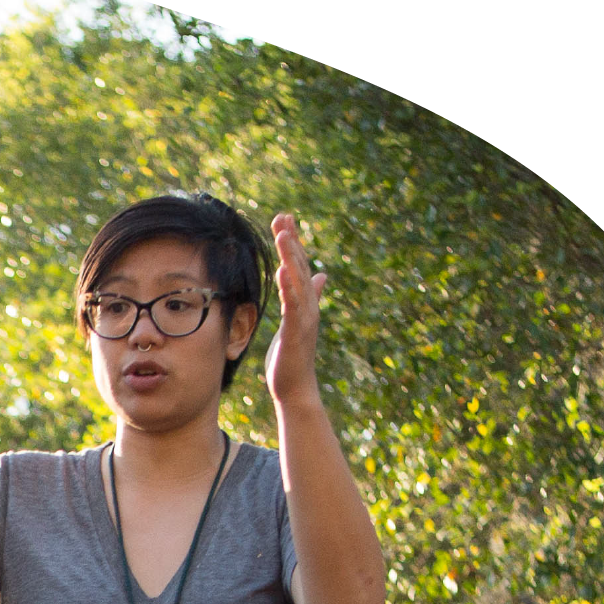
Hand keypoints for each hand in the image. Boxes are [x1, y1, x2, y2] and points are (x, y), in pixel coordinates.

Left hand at [264, 214, 325, 410]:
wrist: (295, 387)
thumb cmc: (293, 356)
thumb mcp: (296, 320)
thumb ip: (309, 296)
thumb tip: (322, 275)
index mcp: (304, 302)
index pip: (298, 266)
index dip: (292, 242)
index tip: (284, 220)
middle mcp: (307, 305)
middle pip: (299, 267)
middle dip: (290, 241)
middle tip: (282, 216)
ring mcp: (304, 318)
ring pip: (297, 282)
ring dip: (290, 257)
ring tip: (282, 235)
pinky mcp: (296, 332)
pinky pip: (292, 305)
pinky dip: (288, 287)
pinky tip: (281, 270)